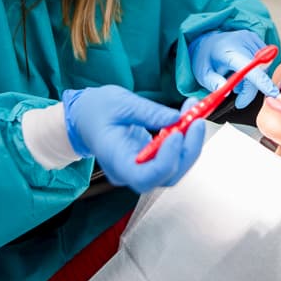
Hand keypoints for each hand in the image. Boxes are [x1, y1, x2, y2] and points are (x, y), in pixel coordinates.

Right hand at [63, 86, 204, 192]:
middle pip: (166, 176)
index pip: (145, 177)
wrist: (85, 117)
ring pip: (173, 170)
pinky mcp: (148, 163)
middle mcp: (128, 172)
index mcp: (115, 160)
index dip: (167, 159)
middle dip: (187, 149)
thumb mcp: (121, 102)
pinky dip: (184, 143)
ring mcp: (138, 170)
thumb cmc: (96, 110)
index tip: (178, 132)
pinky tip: (187, 122)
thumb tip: (177, 118)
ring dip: (189, 145)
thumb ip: (150, 112)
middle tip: (196, 120)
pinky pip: (171, 160)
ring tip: (193, 115)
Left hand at [189, 29, 279, 107]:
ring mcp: (251, 39)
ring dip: (252, 80)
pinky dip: (255, 70)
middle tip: (237, 94)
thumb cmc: (205, 57)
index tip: (271, 92)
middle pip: (258, 72)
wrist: (206, 40)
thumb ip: (213, 83)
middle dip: (249, 89)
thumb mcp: (202, 73)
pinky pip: (263, 61)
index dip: (261, 81)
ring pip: (262, 69)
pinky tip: (243, 69)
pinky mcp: (256, 39)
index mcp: (228, 51)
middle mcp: (242, 41)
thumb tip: (226, 92)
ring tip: (236, 77)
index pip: (249, 67)